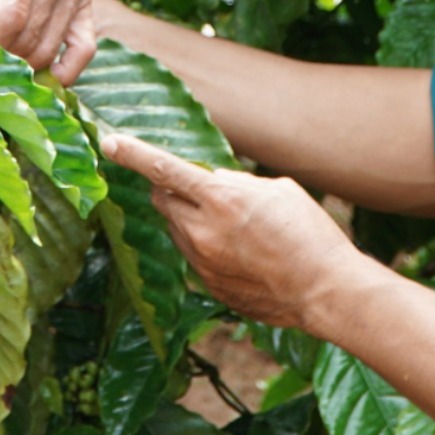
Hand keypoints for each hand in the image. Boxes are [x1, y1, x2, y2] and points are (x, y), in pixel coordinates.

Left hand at [101, 133, 369, 333]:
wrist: (325, 291)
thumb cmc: (311, 234)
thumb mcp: (277, 190)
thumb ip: (236, 184)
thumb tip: (216, 185)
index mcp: (220, 198)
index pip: (163, 168)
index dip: (132, 153)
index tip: (109, 143)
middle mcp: (202, 230)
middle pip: (162, 200)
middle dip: (170, 188)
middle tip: (196, 188)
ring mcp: (203, 263)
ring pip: (177, 230)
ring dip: (191, 219)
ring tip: (233, 226)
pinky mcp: (209, 286)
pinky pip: (195, 258)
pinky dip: (207, 248)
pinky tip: (242, 254)